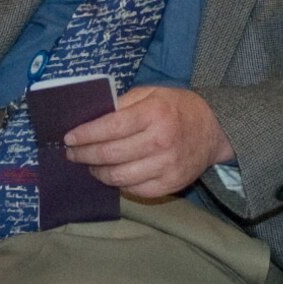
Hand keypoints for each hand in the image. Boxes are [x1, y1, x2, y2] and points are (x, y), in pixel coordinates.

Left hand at [62, 87, 234, 199]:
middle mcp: (160, 141)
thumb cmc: (177, 108)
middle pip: (110, 154)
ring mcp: (166, 166)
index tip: (68, 138)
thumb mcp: (152, 93)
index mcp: (154, 114)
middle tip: (72, 153)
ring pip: (118, 177)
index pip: (110, 127)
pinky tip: (113, 174)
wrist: (214, 129)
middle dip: (84, 155)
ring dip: (97, 172)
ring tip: (91, 165)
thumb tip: (91, 118)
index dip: (85, 135)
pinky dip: (118, 184)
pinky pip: (134, 190)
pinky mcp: (170, 184)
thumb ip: (123, 103)